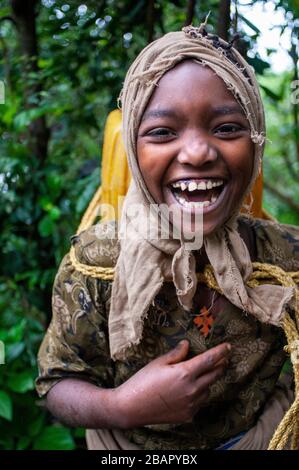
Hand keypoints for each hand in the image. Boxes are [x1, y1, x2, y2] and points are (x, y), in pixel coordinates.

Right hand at [115, 340, 229, 427]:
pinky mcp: (188, 415)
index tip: (228, 347)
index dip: (221, 352)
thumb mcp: (158, 363)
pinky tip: (190, 391)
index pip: (209, 360)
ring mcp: (191, 404)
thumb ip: (176, 354)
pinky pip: (200, 402)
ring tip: (202, 375)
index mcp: (185, 373)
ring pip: (208, 389)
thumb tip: (187, 345)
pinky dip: (199, 394)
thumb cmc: (143, 381)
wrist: (131, 408)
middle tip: (223, 359)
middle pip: (214, 375)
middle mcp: (192, 389)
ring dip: (208, 381)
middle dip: (220, 365)